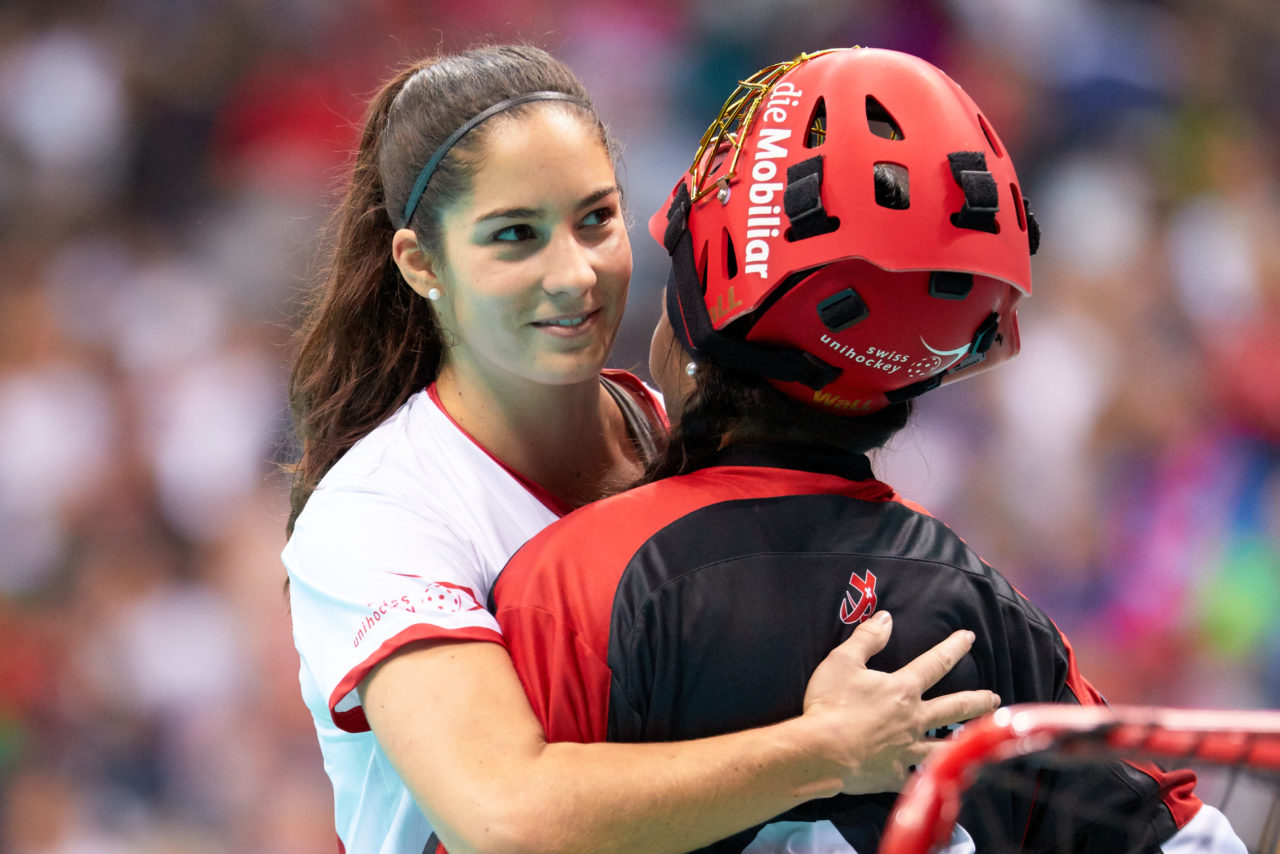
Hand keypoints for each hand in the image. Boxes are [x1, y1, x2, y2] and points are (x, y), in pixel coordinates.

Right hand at [801, 611, 998, 794]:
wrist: (820, 751)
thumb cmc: (830, 703)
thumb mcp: (842, 661)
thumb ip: (867, 639)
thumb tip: (886, 618)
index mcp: (902, 690)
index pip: (934, 663)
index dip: (953, 647)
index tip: (969, 637)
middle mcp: (913, 719)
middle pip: (953, 707)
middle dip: (977, 700)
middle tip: (994, 697)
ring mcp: (907, 751)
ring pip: (945, 746)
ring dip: (965, 741)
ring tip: (980, 740)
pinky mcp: (895, 775)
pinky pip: (918, 779)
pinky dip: (929, 780)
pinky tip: (938, 780)